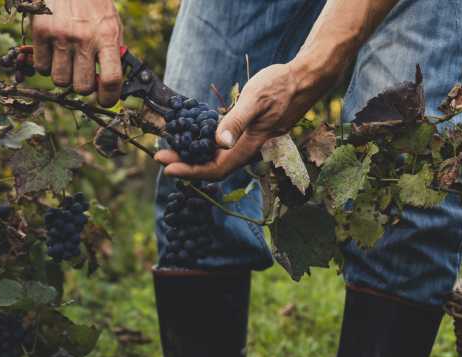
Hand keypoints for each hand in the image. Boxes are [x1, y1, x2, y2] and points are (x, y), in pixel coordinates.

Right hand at [31, 0, 123, 106]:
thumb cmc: (93, 5)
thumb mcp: (111, 25)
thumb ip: (112, 54)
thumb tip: (110, 86)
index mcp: (107, 36)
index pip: (111, 79)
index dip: (109, 97)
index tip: (105, 100)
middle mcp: (84, 38)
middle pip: (82, 87)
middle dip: (83, 86)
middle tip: (82, 74)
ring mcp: (61, 36)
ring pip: (60, 80)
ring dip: (64, 76)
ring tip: (67, 60)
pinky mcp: (41, 32)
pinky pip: (42, 68)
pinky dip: (46, 66)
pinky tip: (53, 52)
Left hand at [156, 62, 331, 180]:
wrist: (302, 81)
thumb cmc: (280, 87)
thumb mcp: (256, 99)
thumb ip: (237, 121)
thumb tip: (219, 143)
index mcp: (248, 147)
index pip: (215, 169)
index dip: (190, 171)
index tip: (167, 167)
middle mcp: (246, 150)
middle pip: (212, 167)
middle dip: (185, 165)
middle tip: (159, 156)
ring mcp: (246, 143)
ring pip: (216, 158)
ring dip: (192, 156)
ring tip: (169, 148)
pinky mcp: (245, 134)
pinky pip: (221, 147)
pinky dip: (203, 145)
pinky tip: (190, 136)